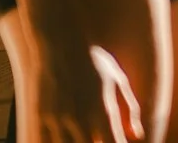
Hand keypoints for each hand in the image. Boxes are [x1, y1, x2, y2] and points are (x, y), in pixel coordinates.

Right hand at [27, 37, 141, 142]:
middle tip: (100, 140)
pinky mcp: (41, 118)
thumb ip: (130, 109)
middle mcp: (80, 118)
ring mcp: (58, 120)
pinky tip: (66, 138)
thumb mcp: (118, 80)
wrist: (60, 45)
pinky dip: (57, 142)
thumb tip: (137, 135)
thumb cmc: (93, 62)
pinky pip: (45, 140)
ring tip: (84, 137)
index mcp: (102, 110)